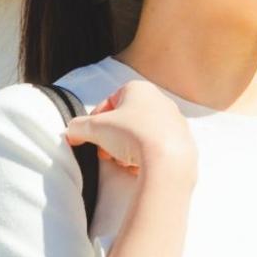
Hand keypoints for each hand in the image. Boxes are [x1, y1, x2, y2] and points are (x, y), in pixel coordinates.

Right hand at [62, 80, 196, 179]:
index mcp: (139, 89)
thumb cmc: (131, 135)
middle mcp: (160, 101)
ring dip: (126, 149)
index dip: (96, 120)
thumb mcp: (95, 128)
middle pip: (126, 120)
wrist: (168, 160)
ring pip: (141, 135)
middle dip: (111, 138)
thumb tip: (72, 133)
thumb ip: (78, 127)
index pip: (109, 101)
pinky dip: (144, 157)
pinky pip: (157, 149)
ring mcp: (175, 122)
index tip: (91, 136)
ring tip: (121, 162)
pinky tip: (137, 167)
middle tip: (104, 153)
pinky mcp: (184, 142)